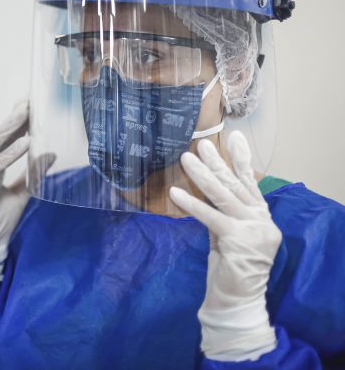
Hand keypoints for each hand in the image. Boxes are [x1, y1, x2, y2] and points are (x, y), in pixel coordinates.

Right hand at [0, 100, 54, 283]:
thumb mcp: (22, 194)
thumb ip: (33, 174)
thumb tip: (51, 154)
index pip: (3, 139)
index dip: (17, 122)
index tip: (30, 105)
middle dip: (13, 118)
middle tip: (28, 100)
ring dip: (10, 128)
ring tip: (25, 113)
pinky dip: (9, 153)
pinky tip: (25, 142)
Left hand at [169, 131, 280, 361]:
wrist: (236, 300)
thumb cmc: (230, 268)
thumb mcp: (227, 234)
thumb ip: (223, 213)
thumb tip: (207, 189)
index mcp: (261, 217)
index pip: (250, 183)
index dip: (241, 159)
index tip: (235, 137)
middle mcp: (262, 220)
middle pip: (235, 185)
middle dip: (217, 162)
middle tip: (202, 142)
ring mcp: (253, 230)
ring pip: (223, 195)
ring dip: (203, 175)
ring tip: (185, 158)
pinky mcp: (238, 240)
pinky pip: (211, 216)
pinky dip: (192, 203)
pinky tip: (175, 192)